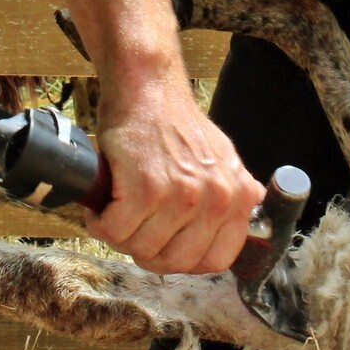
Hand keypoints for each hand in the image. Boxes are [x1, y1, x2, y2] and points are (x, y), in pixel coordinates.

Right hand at [86, 80, 264, 274]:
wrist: (148, 87)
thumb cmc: (175, 122)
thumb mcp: (222, 158)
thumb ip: (233, 194)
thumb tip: (249, 223)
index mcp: (238, 197)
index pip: (215, 260)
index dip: (182, 259)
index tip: (164, 246)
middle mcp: (217, 199)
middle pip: (173, 262)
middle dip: (146, 251)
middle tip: (132, 228)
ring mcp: (182, 196)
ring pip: (140, 249)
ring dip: (119, 236)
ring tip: (115, 211)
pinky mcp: (145, 188)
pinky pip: (115, 232)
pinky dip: (99, 223)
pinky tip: (100, 206)